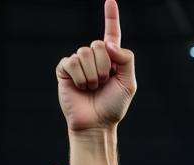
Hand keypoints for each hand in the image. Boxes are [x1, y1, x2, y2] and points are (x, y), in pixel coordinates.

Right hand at [56, 0, 135, 132]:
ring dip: (92, 75)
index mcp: (112, 59)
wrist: (97, 123)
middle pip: (99, 45)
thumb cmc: (113, 106)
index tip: (110, 0)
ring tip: (93, 88)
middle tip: (103, 84)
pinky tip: (81, 87)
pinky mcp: (65, 68)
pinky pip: (72, 62)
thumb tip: (109, 43)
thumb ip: (126, 60)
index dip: (111, 17)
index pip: (111, 33)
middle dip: (104, 67)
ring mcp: (79, 61)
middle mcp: (95, 57)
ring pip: (85, 53)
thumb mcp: (128, 84)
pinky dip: (80, 78)